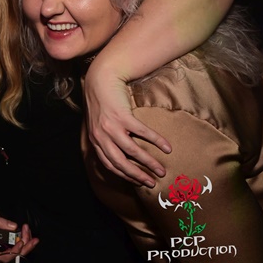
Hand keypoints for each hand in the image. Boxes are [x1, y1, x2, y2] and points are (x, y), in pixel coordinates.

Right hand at [0, 215, 38, 258]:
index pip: (4, 257)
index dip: (14, 252)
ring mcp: (2, 248)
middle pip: (14, 256)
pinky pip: (16, 245)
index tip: (20, 242)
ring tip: (29, 232)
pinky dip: (24, 239)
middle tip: (33, 239)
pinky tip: (27, 233)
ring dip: (26, 242)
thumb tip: (13, 226)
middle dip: (26, 247)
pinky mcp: (6, 244)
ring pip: (17, 251)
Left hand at [84, 63, 170, 186]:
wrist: (101, 78)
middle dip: (137, 175)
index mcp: (95, 140)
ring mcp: (111, 126)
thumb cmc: (102, 101)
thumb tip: (120, 153)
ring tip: (161, 170)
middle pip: (120, 162)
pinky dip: (155, 141)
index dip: (124, 175)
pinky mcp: (122, 116)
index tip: (138, 183)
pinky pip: (141, 132)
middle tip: (152, 183)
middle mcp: (101, 136)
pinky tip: (167, 148)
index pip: (109, 164)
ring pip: (131, 151)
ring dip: (148, 163)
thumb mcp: (98, 123)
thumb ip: (105, 138)